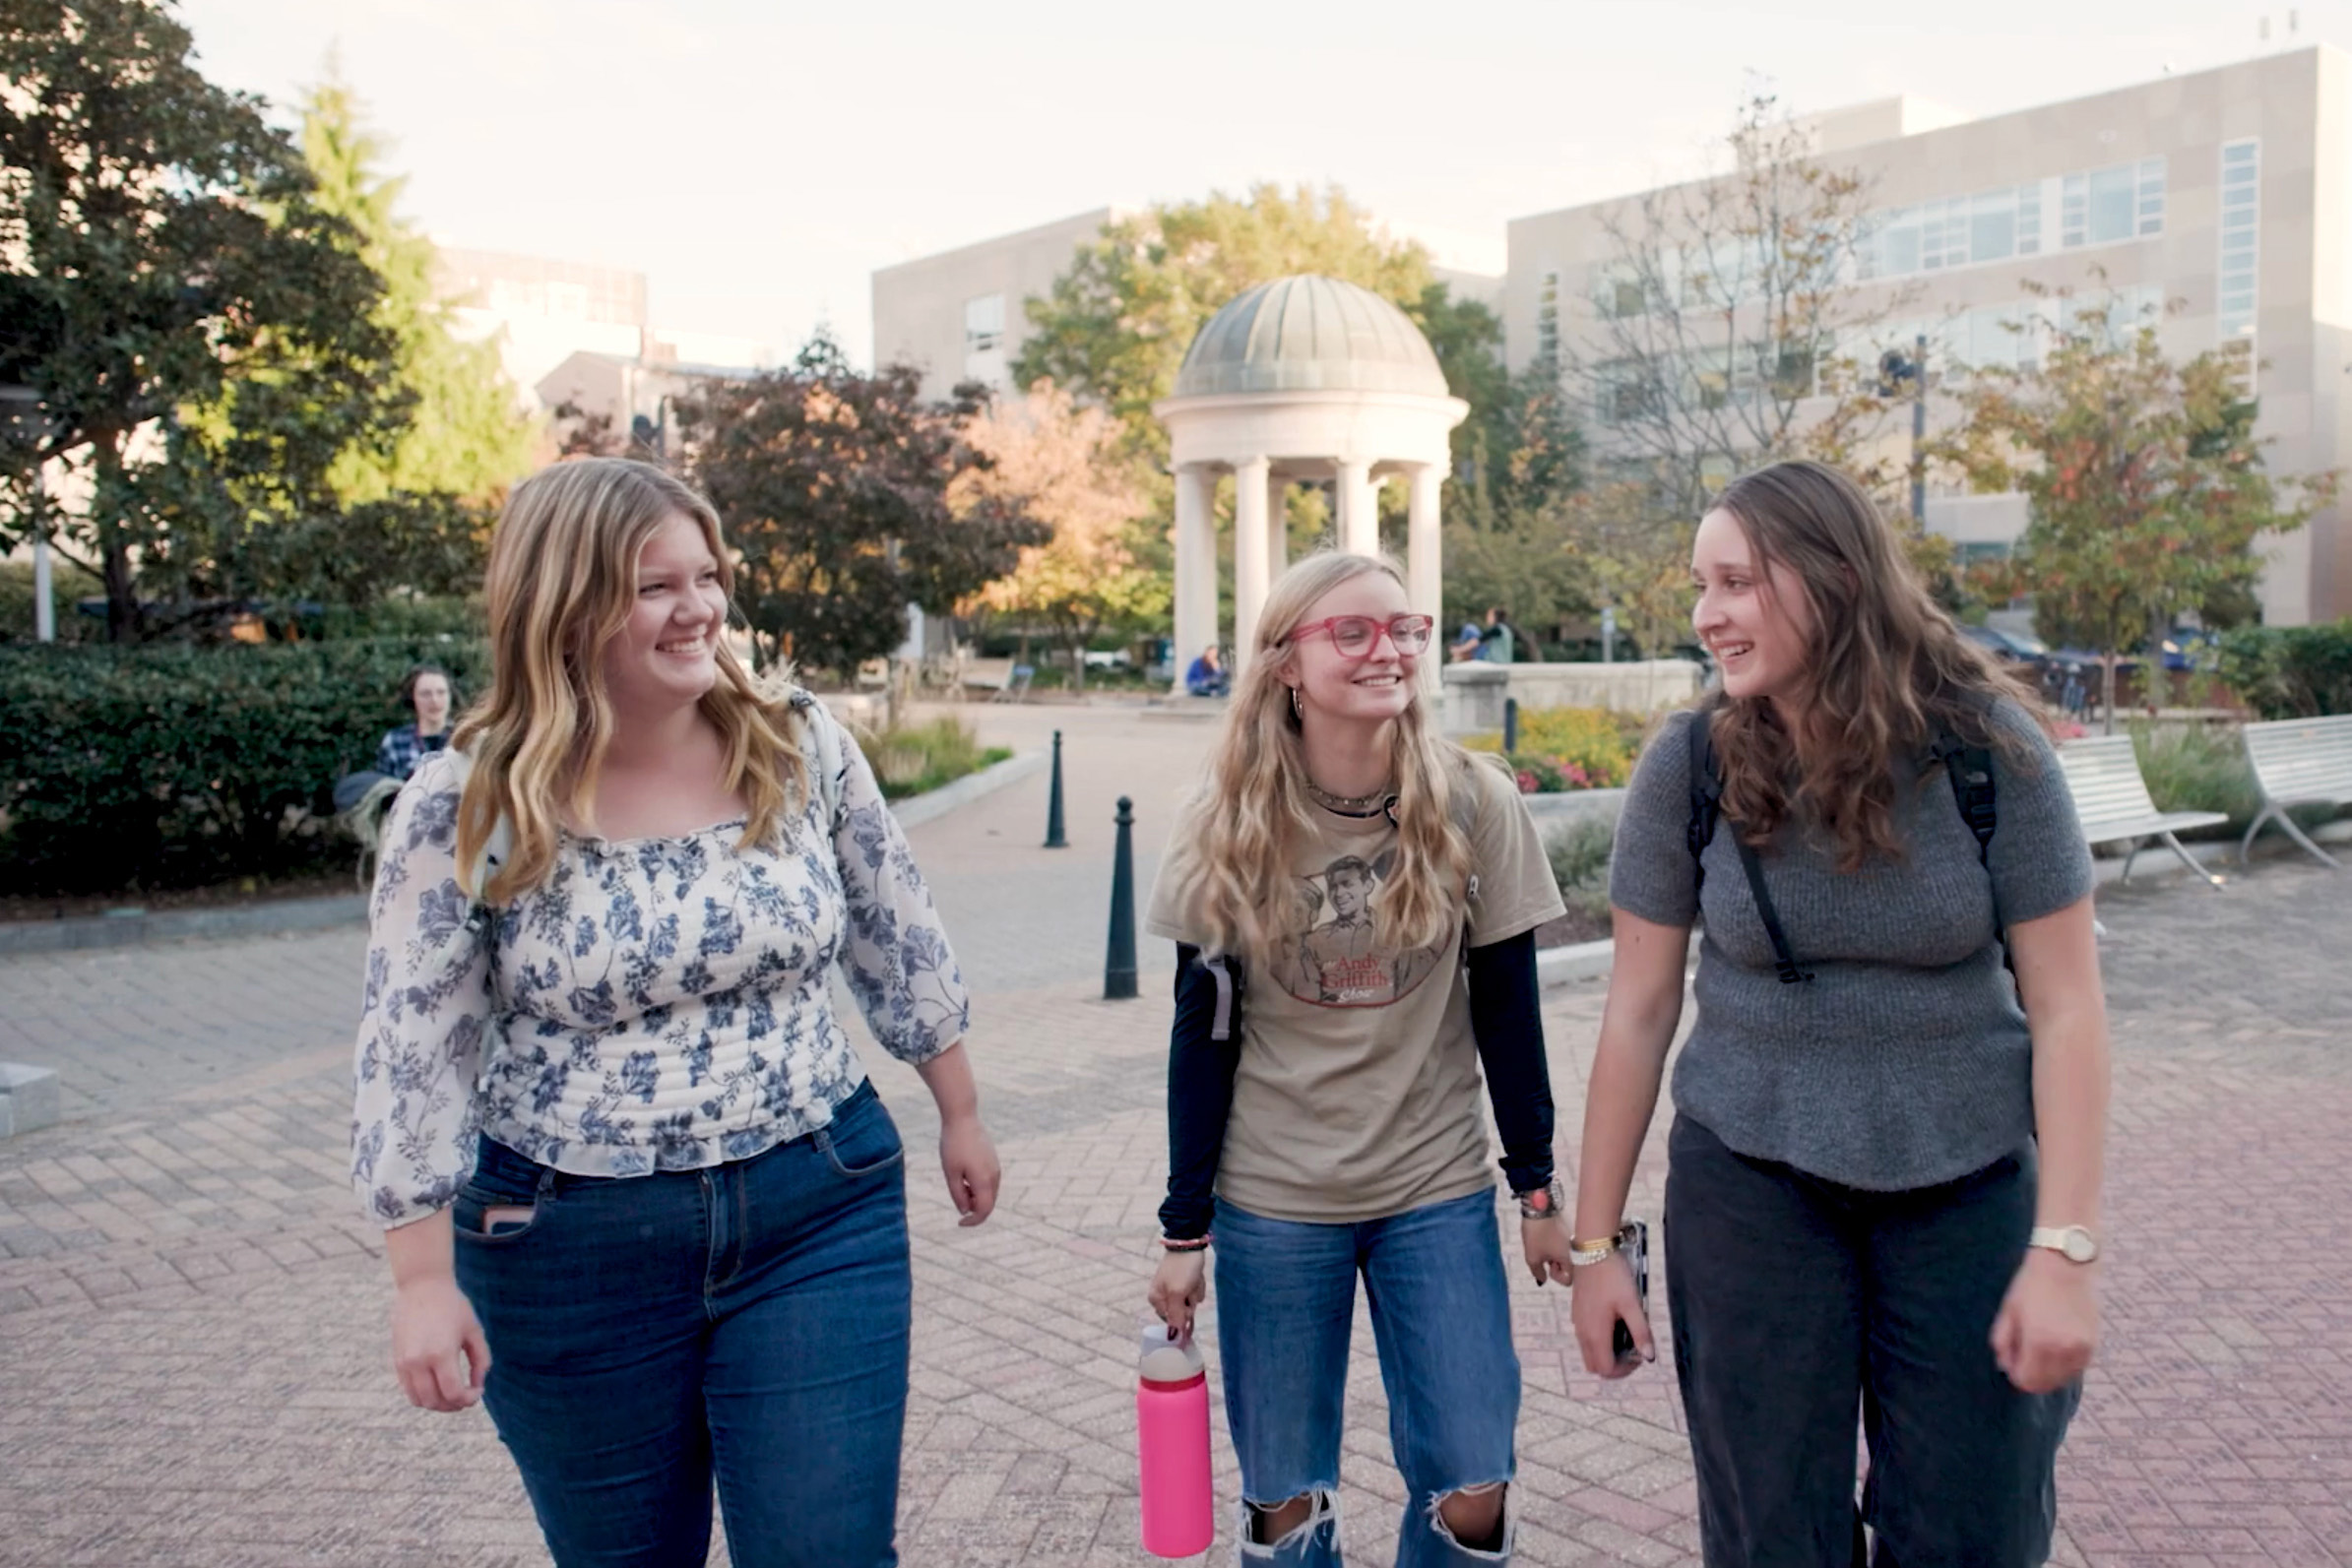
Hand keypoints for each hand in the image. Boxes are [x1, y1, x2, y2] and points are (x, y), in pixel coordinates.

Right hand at [391, 1274, 488, 1411]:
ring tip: (452, 1394)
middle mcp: (418, 1362)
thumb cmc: (453, 1306)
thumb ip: (481, 1360)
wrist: (421, 1286)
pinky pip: (408, 1390)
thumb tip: (478, 1384)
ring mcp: (404, 1363)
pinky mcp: (397, 1360)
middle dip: (454, 1405)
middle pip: (435, 1401)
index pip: (453, 1393)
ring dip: (437, 1404)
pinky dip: (423, 1394)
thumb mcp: (474, 1330)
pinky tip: (438, 1385)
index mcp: (441, 1353)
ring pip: (419, 1400)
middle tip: (467, 1396)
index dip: (469, 1399)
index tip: (478, 1391)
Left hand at [938, 1111, 999, 1225]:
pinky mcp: (994, 1161)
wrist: (963, 1119)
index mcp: (984, 1180)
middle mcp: (994, 1176)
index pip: (984, 1210)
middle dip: (974, 1208)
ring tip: (958, 1182)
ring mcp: (996, 1167)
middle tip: (956, 1196)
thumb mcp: (951, 1173)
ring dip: (975, 1197)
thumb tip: (965, 1211)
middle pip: (988, 1203)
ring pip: (989, 1193)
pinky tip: (964, 1175)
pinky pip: (989, 1182)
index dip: (973, 1221)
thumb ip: (958, 1195)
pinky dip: (979, 1187)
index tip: (960, 1223)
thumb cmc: (953, 1146)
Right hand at [1148, 1249, 1207, 1338]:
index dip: (1183, 1315)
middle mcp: (1163, 1296)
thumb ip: (1176, 1316)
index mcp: (1156, 1299)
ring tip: (1192, 1278)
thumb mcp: (1177, 1293)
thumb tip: (1173, 1337)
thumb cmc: (1181, 1268)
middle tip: (1189, 1286)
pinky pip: (1195, 1292)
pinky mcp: (1185, 1282)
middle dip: (1190, 1301)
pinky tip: (1195, 1275)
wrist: (1189, 1243)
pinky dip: (1198, 1285)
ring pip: (1191, 1302)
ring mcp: (1175, 1289)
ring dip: (1195, 1291)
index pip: (1172, 1321)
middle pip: (1183, 1312)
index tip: (1187, 1302)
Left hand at [1521, 1214, 1573, 1286]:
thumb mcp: (1532, 1257)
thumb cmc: (1537, 1234)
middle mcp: (1579, 1251)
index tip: (1547, 1265)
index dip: (1555, 1276)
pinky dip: (1558, 1246)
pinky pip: (1567, 1245)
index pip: (1568, 1280)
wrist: (1540, 1206)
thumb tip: (1542, 1280)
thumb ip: (1538, 1273)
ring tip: (1545, 1246)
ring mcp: (1577, 1240)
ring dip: (1557, 1255)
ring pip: (1568, 1256)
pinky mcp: (1573, 1230)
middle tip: (1545, 1256)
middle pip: (1570, 1268)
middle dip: (1556, 1266)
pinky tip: (1548, 1237)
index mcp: (1572, 1260)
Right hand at [1569, 1251, 1654, 1377]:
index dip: (1624, 1371)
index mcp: (1596, 1334)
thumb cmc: (1614, 1277)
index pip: (1606, 1370)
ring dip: (1606, 1353)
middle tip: (1632, 1350)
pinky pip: (1585, 1338)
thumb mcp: (1632, 1304)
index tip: (1639, 1356)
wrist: (1593, 1251)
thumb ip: (1640, 1332)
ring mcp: (1577, 1323)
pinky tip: (1613, 1323)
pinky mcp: (1577, 1313)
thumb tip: (1649, 1356)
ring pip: (1588, 1353)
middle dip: (1614, 1366)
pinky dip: (1599, 1341)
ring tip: (1625, 1335)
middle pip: (1594, 1366)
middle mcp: (1582, 1333)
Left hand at [1991, 1247, 2097, 1392]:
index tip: (2012, 1364)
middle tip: (2024, 1358)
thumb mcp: (2008, 1312)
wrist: (2066, 1266)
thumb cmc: (2031, 1286)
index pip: (2027, 1381)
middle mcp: (2063, 1350)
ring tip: (2040, 1350)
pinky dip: (2065, 1365)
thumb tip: (2005, 1368)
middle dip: (2032, 1377)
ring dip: (2050, 1372)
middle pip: (2046, 1385)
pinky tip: (2056, 1347)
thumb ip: (2002, 1343)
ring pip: (2063, 1379)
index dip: (2016, 1376)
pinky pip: (2077, 1368)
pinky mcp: (2093, 1344)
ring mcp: (2081, 1348)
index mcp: (2038, 1342)